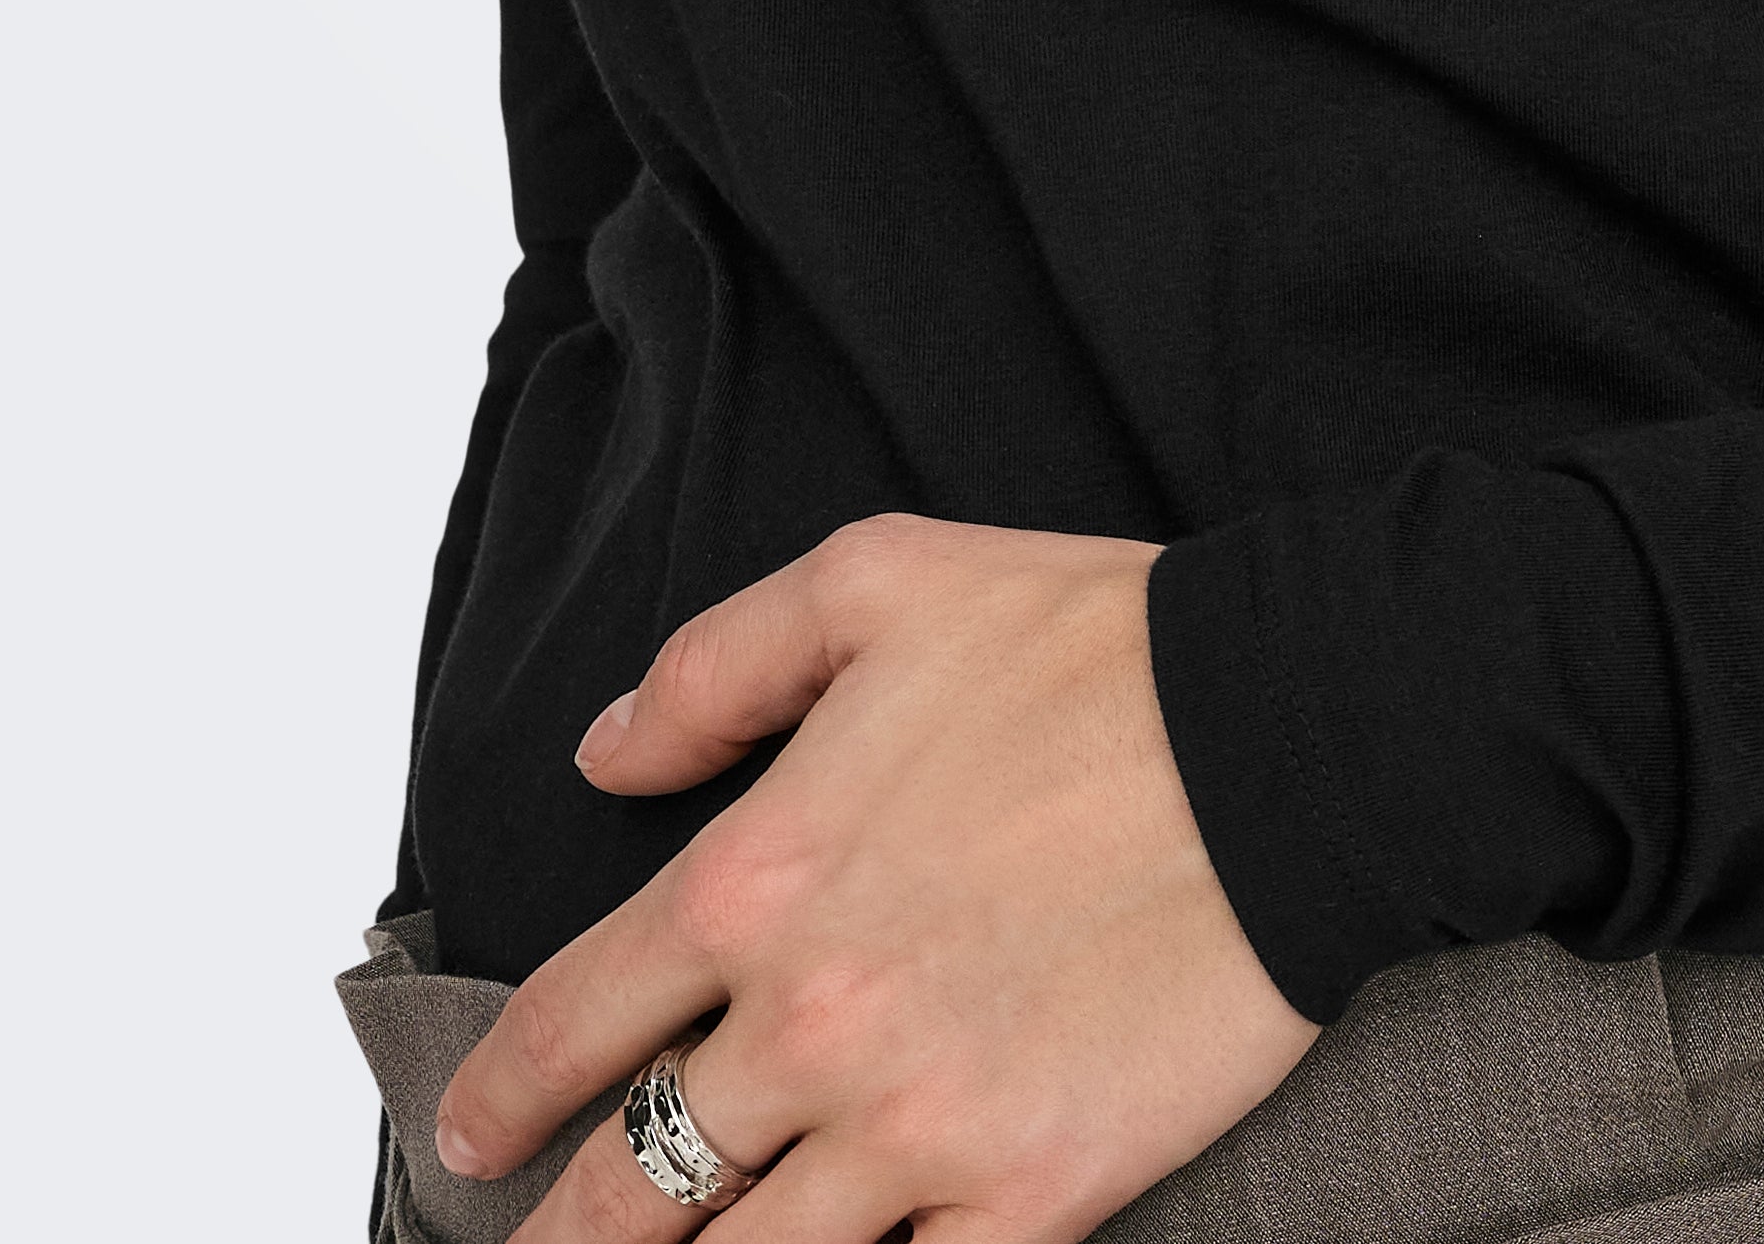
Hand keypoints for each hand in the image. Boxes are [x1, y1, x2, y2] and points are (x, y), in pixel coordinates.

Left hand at [431, 513, 1322, 1241]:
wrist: (1294, 734)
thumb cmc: (1099, 647)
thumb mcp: (880, 582)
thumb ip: (720, 665)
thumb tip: (608, 750)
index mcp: (755, 878)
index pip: (572, 1024)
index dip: (498, 1099)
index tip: (469, 1139)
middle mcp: (809, 1025)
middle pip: (631, 1190)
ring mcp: (916, 1130)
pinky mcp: (1031, 1199)